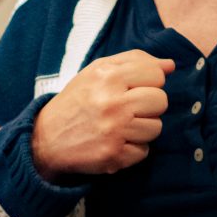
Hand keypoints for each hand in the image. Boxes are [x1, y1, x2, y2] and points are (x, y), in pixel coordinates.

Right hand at [31, 51, 174, 179]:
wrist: (46, 138)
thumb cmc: (78, 100)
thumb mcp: (98, 71)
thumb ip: (135, 61)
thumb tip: (170, 65)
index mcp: (108, 76)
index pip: (156, 74)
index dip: (149, 81)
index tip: (134, 88)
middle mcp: (112, 102)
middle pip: (161, 100)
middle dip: (149, 105)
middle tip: (129, 108)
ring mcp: (114, 130)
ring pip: (156, 127)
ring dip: (142, 128)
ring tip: (121, 126)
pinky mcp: (114, 155)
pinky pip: (144, 151)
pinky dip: (133, 149)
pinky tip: (116, 142)